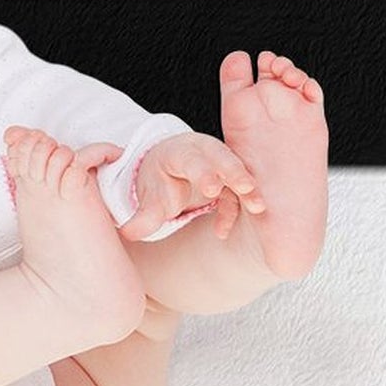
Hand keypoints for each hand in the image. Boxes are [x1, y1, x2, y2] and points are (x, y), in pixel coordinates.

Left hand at [119, 132, 264, 242]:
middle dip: (234, 172)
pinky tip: (220, 232)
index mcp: (179, 152)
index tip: (212, 188)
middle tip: (246, 188)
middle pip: (222, 158)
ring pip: (238, 172)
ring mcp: (220, 163)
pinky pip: (237, 192)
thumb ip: (142, 217)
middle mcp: (203, 152)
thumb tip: (127, 233)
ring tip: (257, 207)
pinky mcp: (231, 177)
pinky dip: (235, 210)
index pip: (192, 159)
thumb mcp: (150, 196)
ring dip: (248, 189)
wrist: (168, 168)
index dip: (203, 172)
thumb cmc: (160, 180)